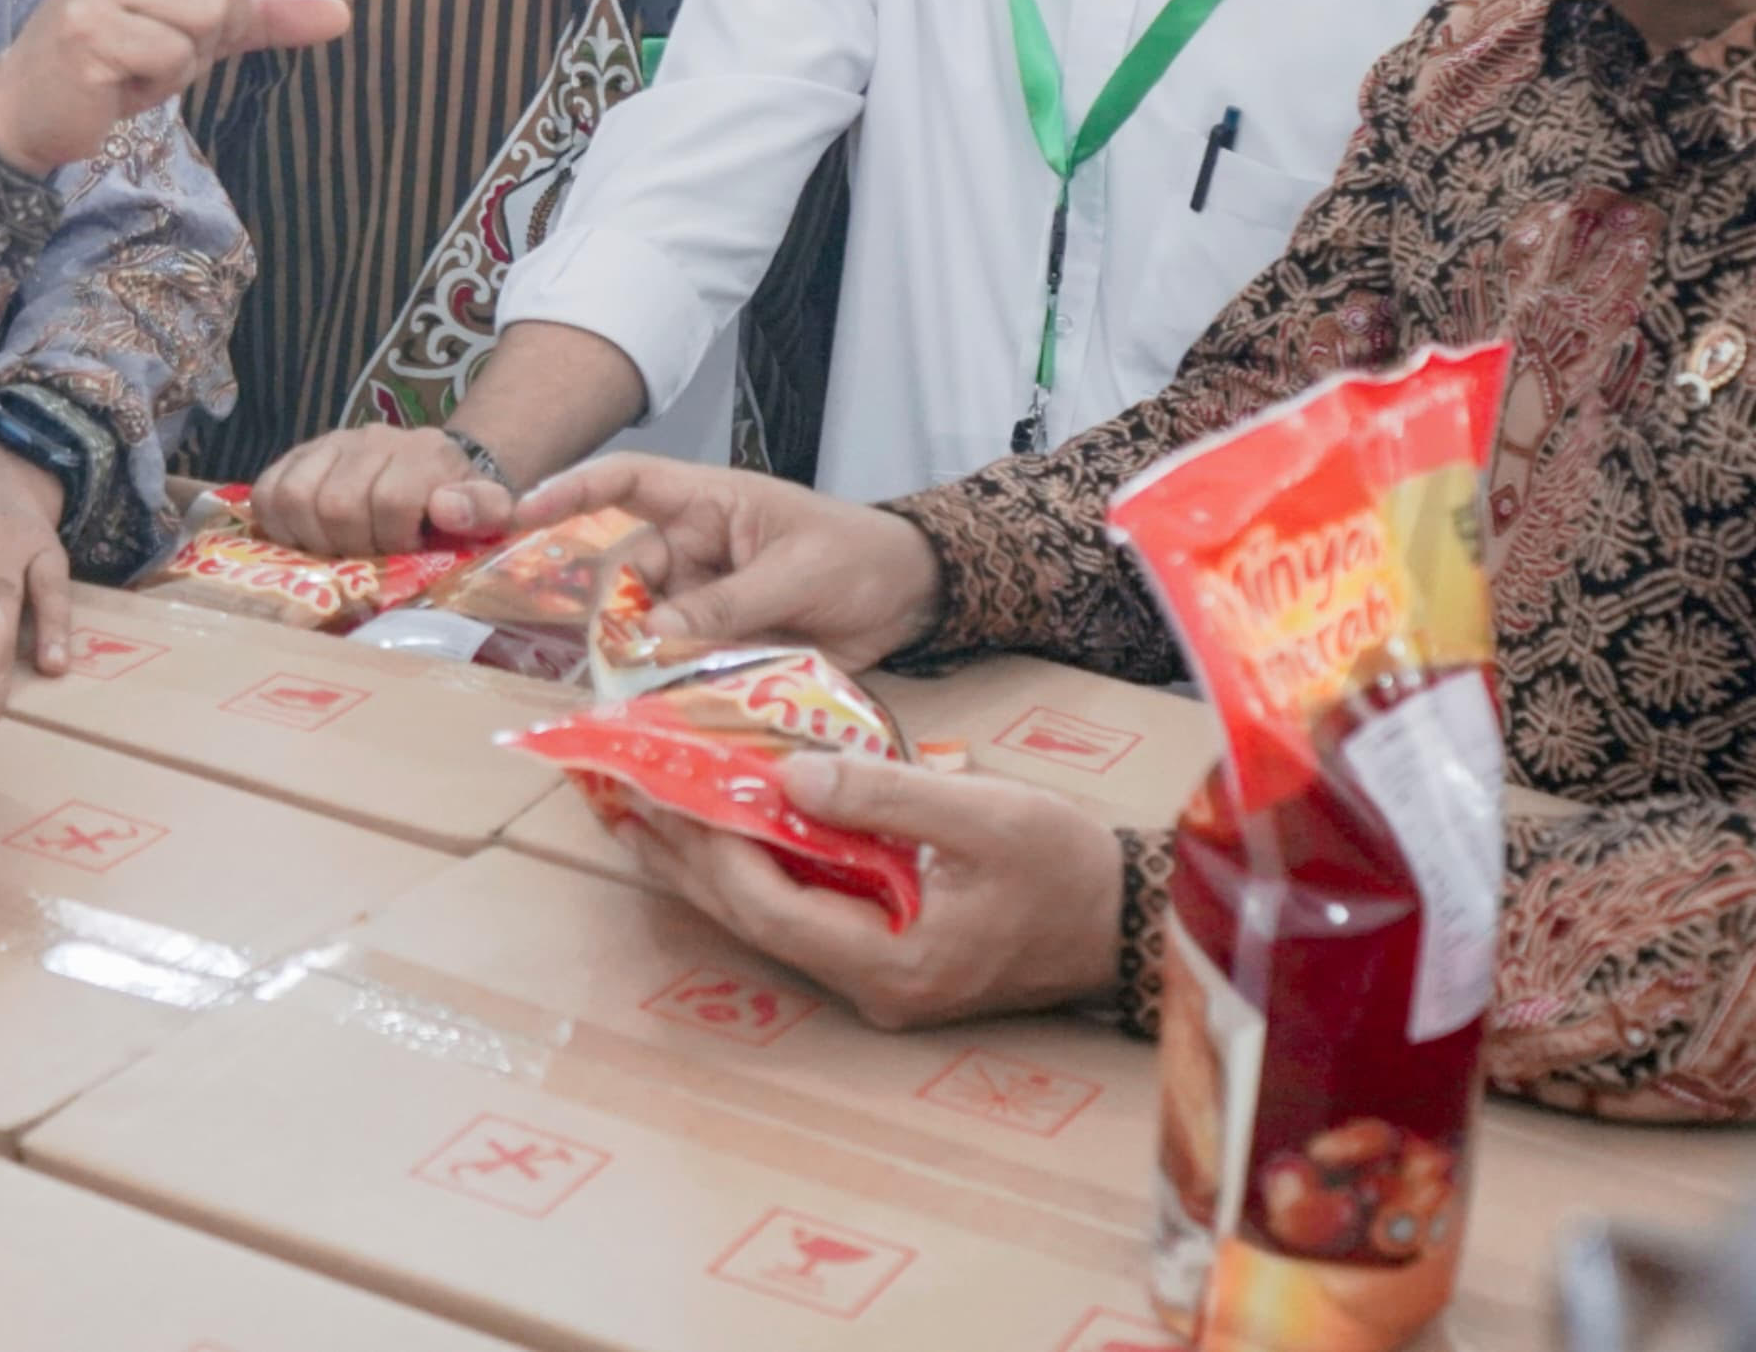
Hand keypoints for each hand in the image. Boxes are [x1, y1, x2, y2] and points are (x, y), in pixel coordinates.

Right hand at [0, 0, 362, 176]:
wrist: (30, 104)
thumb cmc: (118, 55)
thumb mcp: (198, 28)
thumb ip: (265, 14)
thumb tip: (342, 11)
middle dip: (219, 25)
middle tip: (166, 45)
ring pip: (209, 15)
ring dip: (189, 57)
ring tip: (141, 61)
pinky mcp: (90, 25)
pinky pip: (176, 55)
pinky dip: (162, 81)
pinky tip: (122, 80)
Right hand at [253, 425, 507, 558]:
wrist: (438, 467)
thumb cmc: (461, 501)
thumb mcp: (491, 510)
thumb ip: (484, 510)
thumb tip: (446, 509)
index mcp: (423, 454)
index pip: (389, 501)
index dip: (393, 540)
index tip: (406, 549)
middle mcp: (372, 440)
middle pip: (336, 504)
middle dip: (351, 545)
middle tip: (368, 554)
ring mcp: (331, 444)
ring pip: (293, 497)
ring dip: (310, 538)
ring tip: (335, 549)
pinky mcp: (300, 455)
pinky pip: (266, 491)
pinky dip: (278, 524)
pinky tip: (305, 537)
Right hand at [520, 454, 944, 670]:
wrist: (911, 600)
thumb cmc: (857, 557)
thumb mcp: (794, 571)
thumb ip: (726, 602)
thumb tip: (652, 635)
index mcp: (706, 504)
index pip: (626, 482)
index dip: (571, 492)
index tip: (523, 514)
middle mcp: (692, 550)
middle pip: (626, 575)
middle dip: (608, 613)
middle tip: (603, 658)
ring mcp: (703, 601)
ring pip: (647, 629)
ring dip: (636, 661)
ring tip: (623, 695)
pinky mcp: (720, 647)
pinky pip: (680, 666)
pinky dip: (667, 689)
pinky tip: (655, 714)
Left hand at [625, 753, 1123, 1029]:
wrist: (1131, 919)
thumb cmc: (1066, 866)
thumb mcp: (979, 814)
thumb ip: (882, 794)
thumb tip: (788, 770)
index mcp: (892, 963)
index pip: (771, 907)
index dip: (716, 848)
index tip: (674, 786)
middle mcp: (872, 986)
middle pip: (752, 920)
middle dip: (687, 858)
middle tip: (625, 796)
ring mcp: (877, 978)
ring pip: (769, 919)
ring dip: (710, 864)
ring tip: (648, 811)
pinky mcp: (887, 956)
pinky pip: (802, 912)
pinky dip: (758, 867)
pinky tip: (727, 829)